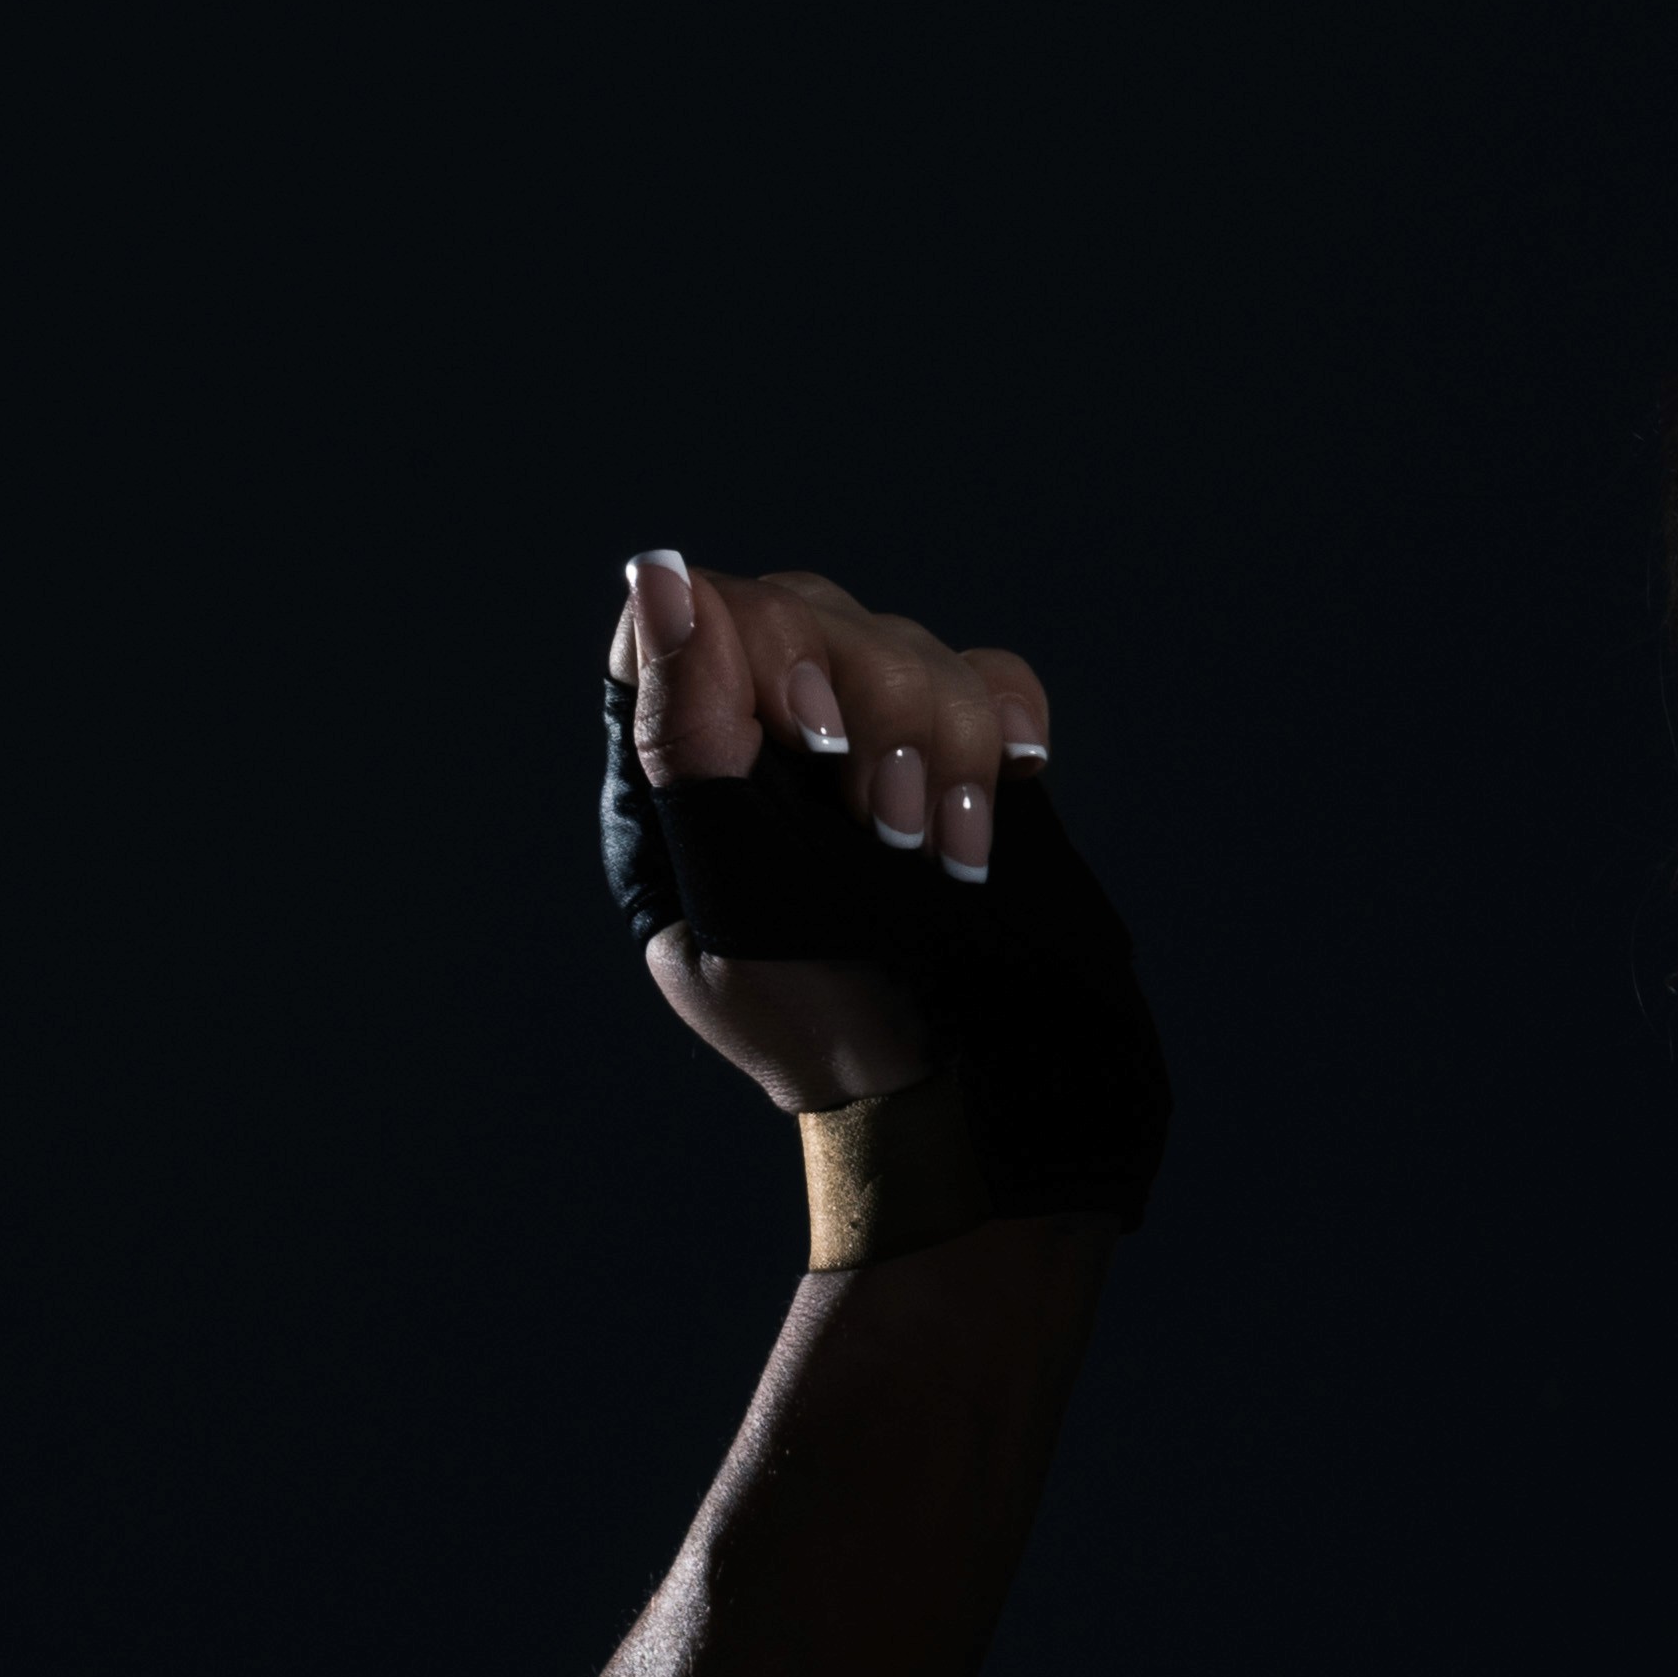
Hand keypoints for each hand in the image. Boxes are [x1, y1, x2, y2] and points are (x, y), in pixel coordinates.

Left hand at [606, 552, 1064, 1113]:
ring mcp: (874, 741)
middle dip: (870, 708)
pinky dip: (1010, 719)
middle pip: (813, 610)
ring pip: (911, 646)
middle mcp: (774, 731)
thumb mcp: (725, 899)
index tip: (808, 736)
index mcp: (689, 765)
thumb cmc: (812, 1023)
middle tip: (887, 827)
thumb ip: (686, 742)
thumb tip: (659, 578)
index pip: (695, 614)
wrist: (940, 1098)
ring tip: (944, 859)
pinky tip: (1018, 779)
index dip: (758, 641)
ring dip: (944, 748)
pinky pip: (994, 678)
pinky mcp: (967, 762)